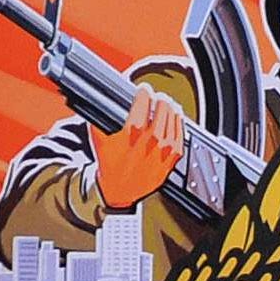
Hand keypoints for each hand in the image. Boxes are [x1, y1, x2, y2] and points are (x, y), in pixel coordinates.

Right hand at [93, 86, 186, 213]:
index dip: (144, 94)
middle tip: (159, 96)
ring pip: (173, 125)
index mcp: (130, 135)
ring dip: (173, 111)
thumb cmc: (110, 165)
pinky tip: (178, 120)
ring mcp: (161, 154)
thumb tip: (99, 100)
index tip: (144, 89)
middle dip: (161, 101)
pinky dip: (180, 128)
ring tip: (170, 104)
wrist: (118, 191)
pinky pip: (180, 141)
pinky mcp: (168, 163)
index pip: (142, 106)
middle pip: (161, 113)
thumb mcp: (99, 140)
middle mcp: (148, 144)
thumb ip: (99, 119)